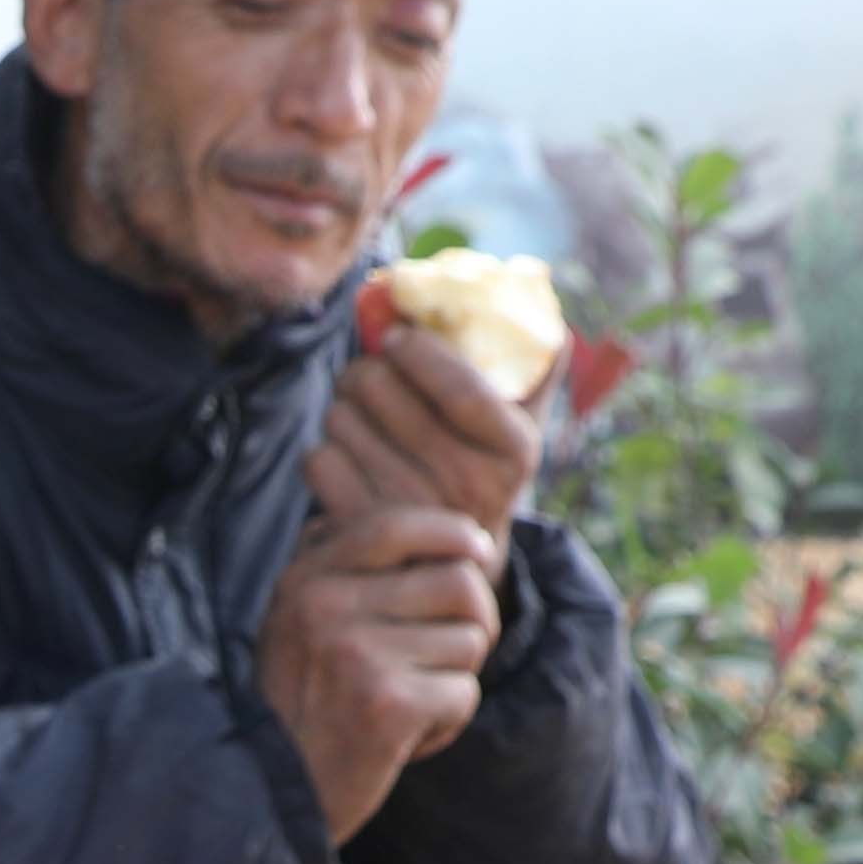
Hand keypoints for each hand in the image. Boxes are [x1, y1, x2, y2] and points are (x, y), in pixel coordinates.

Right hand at [256, 500, 503, 847]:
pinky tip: (405, 739)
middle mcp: (326, 606)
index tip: (476, 555)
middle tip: (452, 654)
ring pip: (470, 641)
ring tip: (408, 704)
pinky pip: (464, 694)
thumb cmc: (302, 703)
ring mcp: (356, 653)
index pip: (399, 523)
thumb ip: (350, 566)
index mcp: (306, 577)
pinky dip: (447, 724)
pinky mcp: (387, 704)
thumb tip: (446, 529)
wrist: (271, 796)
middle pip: (460, 582)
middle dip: (476, 621)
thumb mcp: (303, 619)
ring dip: (455, 679)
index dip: (454, 533)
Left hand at [313, 312, 540, 538]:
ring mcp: (415, 510)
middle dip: (365, 367)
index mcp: (516, 450)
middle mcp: (468, 485)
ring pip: (342, 419)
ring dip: (342, 404)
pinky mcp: (365, 528)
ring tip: (359, 412)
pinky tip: (345, 450)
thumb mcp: (524, 423)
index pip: (462, 389)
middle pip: (382, 390)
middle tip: (368, 371)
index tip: (396, 335)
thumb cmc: (488, 466)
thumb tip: (543, 305)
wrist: (458, 558)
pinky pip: (319, 459)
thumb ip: (536, 368)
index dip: (419, 352)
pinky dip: (324, 446)